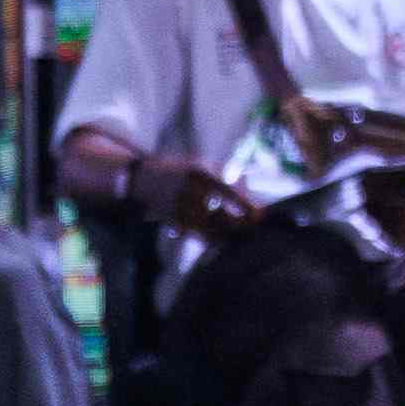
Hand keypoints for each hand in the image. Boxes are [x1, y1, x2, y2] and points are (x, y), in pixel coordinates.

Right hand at [126, 156, 260, 240]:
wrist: (144, 179)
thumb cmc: (180, 170)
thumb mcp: (201, 165)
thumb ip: (223, 176)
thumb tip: (247, 191)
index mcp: (199, 173)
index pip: (228, 191)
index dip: (246, 205)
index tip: (261, 214)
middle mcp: (189, 191)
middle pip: (221, 214)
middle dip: (240, 224)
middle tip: (253, 227)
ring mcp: (180, 208)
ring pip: (211, 228)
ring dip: (228, 234)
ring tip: (241, 235)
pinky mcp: (174, 222)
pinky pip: (198, 235)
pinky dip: (213, 239)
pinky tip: (223, 240)